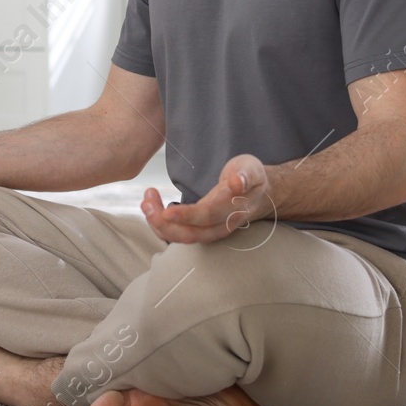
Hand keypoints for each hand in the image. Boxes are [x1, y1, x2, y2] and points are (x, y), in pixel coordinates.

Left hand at [139, 154, 274, 243]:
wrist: (260, 194)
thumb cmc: (251, 177)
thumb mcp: (252, 168)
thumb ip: (246, 175)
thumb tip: (237, 182)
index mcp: (232, 209)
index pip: (208, 216)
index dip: (187, 216)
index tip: (167, 211)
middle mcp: (222, 225)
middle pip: (192, 234)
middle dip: (165, 224)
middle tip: (146, 203)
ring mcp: (211, 230)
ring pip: (183, 237)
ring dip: (160, 225)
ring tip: (146, 203)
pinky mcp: (202, 229)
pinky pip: (180, 234)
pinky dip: (162, 225)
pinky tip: (151, 207)